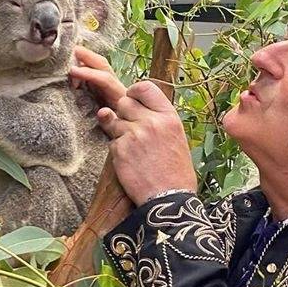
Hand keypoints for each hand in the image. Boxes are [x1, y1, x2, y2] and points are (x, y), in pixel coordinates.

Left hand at [70, 48, 195, 203]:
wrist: (169, 199)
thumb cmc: (176, 172)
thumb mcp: (176, 138)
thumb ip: (157, 120)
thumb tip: (136, 107)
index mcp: (169, 117)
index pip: (144, 86)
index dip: (134, 92)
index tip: (133, 100)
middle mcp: (151, 122)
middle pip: (124, 102)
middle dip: (123, 113)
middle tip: (131, 129)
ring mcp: (133, 135)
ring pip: (113, 120)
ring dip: (118, 132)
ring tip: (132, 149)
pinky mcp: (119, 150)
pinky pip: (110, 141)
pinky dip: (116, 150)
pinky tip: (129, 162)